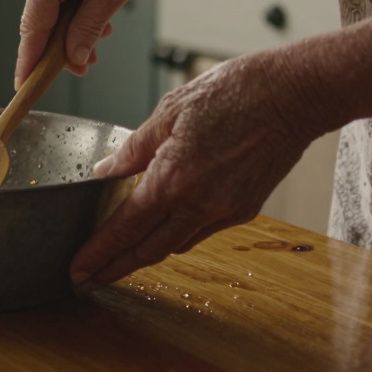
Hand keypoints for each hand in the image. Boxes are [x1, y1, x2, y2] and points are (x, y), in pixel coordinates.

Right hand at [16, 0, 160, 88]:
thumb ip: (87, 29)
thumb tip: (73, 60)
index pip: (33, 25)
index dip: (29, 59)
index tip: (22, 86)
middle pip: (39, 23)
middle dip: (60, 47)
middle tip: (84, 67)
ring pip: (49, 16)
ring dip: (71, 32)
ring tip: (100, 38)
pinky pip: (55, 4)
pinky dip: (73, 18)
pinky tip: (96, 22)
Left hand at [69, 52, 325, 290]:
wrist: (293, 95)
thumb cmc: (233, 92)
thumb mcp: (169, 111)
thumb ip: (133, 149)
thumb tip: (104, 172)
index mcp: (173, 180)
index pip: (125, 229)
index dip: (99, 254)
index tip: (78, 271)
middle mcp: (200, 205)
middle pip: (149, 251)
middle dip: (115, 268)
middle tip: (89, 280)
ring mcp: (226, 211)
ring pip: (177, 243)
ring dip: (147, 251)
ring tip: (121, 251)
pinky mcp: (246, 209)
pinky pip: (202, 230)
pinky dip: (179, 231)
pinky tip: (166, 220)